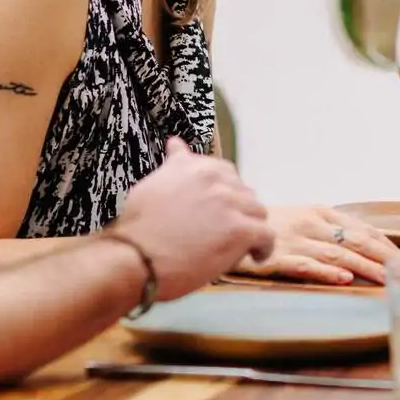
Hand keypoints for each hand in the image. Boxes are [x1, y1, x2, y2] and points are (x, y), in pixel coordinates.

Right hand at [113, 138, 272, 298]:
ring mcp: (231, 203)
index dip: (223, 193)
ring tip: (237, 245)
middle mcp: (216, 179)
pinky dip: (263, 247)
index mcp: (194, 166)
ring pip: (257, 212)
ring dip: (250, 227)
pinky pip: (266, 236)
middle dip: (237, 210)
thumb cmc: (136, 228)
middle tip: (222, 231)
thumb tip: (175, 142)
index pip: (225, 172)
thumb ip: (173, 166)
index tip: (216, 209)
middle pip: (244, 192)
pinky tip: (254, 256)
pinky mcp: (241, 230)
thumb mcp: (152, 184)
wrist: (133, 257)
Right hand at [236, 204, 399, 285]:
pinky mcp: (276, 258)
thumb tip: (368, 245)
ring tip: (389, 279)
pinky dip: (327, 272)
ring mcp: (295, 240)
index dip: (390, 246)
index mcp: (322, 213)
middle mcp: (312, 224)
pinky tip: (344, 279)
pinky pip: (305, 265)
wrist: (228, 222)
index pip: (364, 230)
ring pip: (338, 254)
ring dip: (366, 267)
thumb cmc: (271, 225)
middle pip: (358, 241)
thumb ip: (332, 230)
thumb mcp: (304, 219)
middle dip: (388, 258)